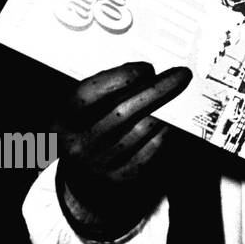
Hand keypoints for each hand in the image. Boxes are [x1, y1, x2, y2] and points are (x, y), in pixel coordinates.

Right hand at [57, 62, 190, 241]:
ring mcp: (101, 163)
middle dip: (156, 89)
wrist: (84, 174)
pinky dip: (165, 128)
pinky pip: (154, 146)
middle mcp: (79, 144)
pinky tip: (169, 117)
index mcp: (63, 121)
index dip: (119, 78)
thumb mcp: (82, 109)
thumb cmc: (89, 126)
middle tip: (181, 74)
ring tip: (176, 92)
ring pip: (143, 128)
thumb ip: (105, 90)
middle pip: (123, 112)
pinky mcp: (124, 175)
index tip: (146, 68)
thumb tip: (147, 71)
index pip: (88, 95)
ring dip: (165, 107)